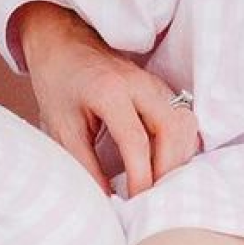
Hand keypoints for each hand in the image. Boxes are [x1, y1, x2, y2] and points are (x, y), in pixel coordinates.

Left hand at [12, 1, 199, 197]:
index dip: (140, 177)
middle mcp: (139, 83)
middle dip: (168, 170)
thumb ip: (84, 164)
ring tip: (159, 185)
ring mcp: (154, 83)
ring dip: (178, 158)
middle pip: (172, 130)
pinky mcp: (161, 88)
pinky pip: (184, 119)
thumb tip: (106, 203)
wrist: (62, 41)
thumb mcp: (61, 126)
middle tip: (152, 198)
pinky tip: (165, 164)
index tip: (135, 204)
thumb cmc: (58, 81)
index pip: (136, 141)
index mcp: (109, 90)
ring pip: (185, 124)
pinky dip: (181, 145)